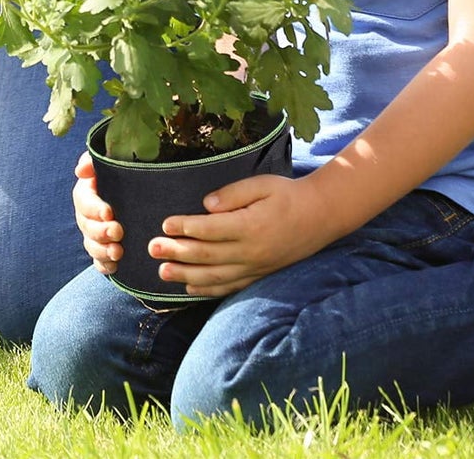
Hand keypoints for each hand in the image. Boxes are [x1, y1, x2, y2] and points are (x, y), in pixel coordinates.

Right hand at [72, 151, 121, 272]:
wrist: (141, 193)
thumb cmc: (125, 174)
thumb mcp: (113, 161)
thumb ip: (94, 161)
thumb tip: (80, 171)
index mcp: (87, 192)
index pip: (84, 201)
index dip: (94, 208)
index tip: (109, 212)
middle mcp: (87, 215)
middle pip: (86, 225)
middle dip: (100, 231)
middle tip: (118, 232)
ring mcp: (95, 234)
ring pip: (91, 245)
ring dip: (102, 250)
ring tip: (118, 252)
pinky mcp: (104, 250)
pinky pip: (98, 261)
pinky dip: (104, 266)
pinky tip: (115, 268)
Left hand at [149, 173, 329, 296]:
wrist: (321, 216)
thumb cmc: (287, 195)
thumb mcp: (261, 184)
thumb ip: (232, 194)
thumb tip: (205, 205)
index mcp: (251, 226)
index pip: (211, 230)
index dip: (186, 227)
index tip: (165, 223)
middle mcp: (252, 252)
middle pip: (208, 255)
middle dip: (177, 253)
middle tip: (152, 248)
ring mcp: (256, 267)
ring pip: (216, 276)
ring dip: (187, 275)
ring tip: (162, 272)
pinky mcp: (260, 274)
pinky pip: (231, 286)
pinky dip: (209, 289)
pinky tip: (190, 287)